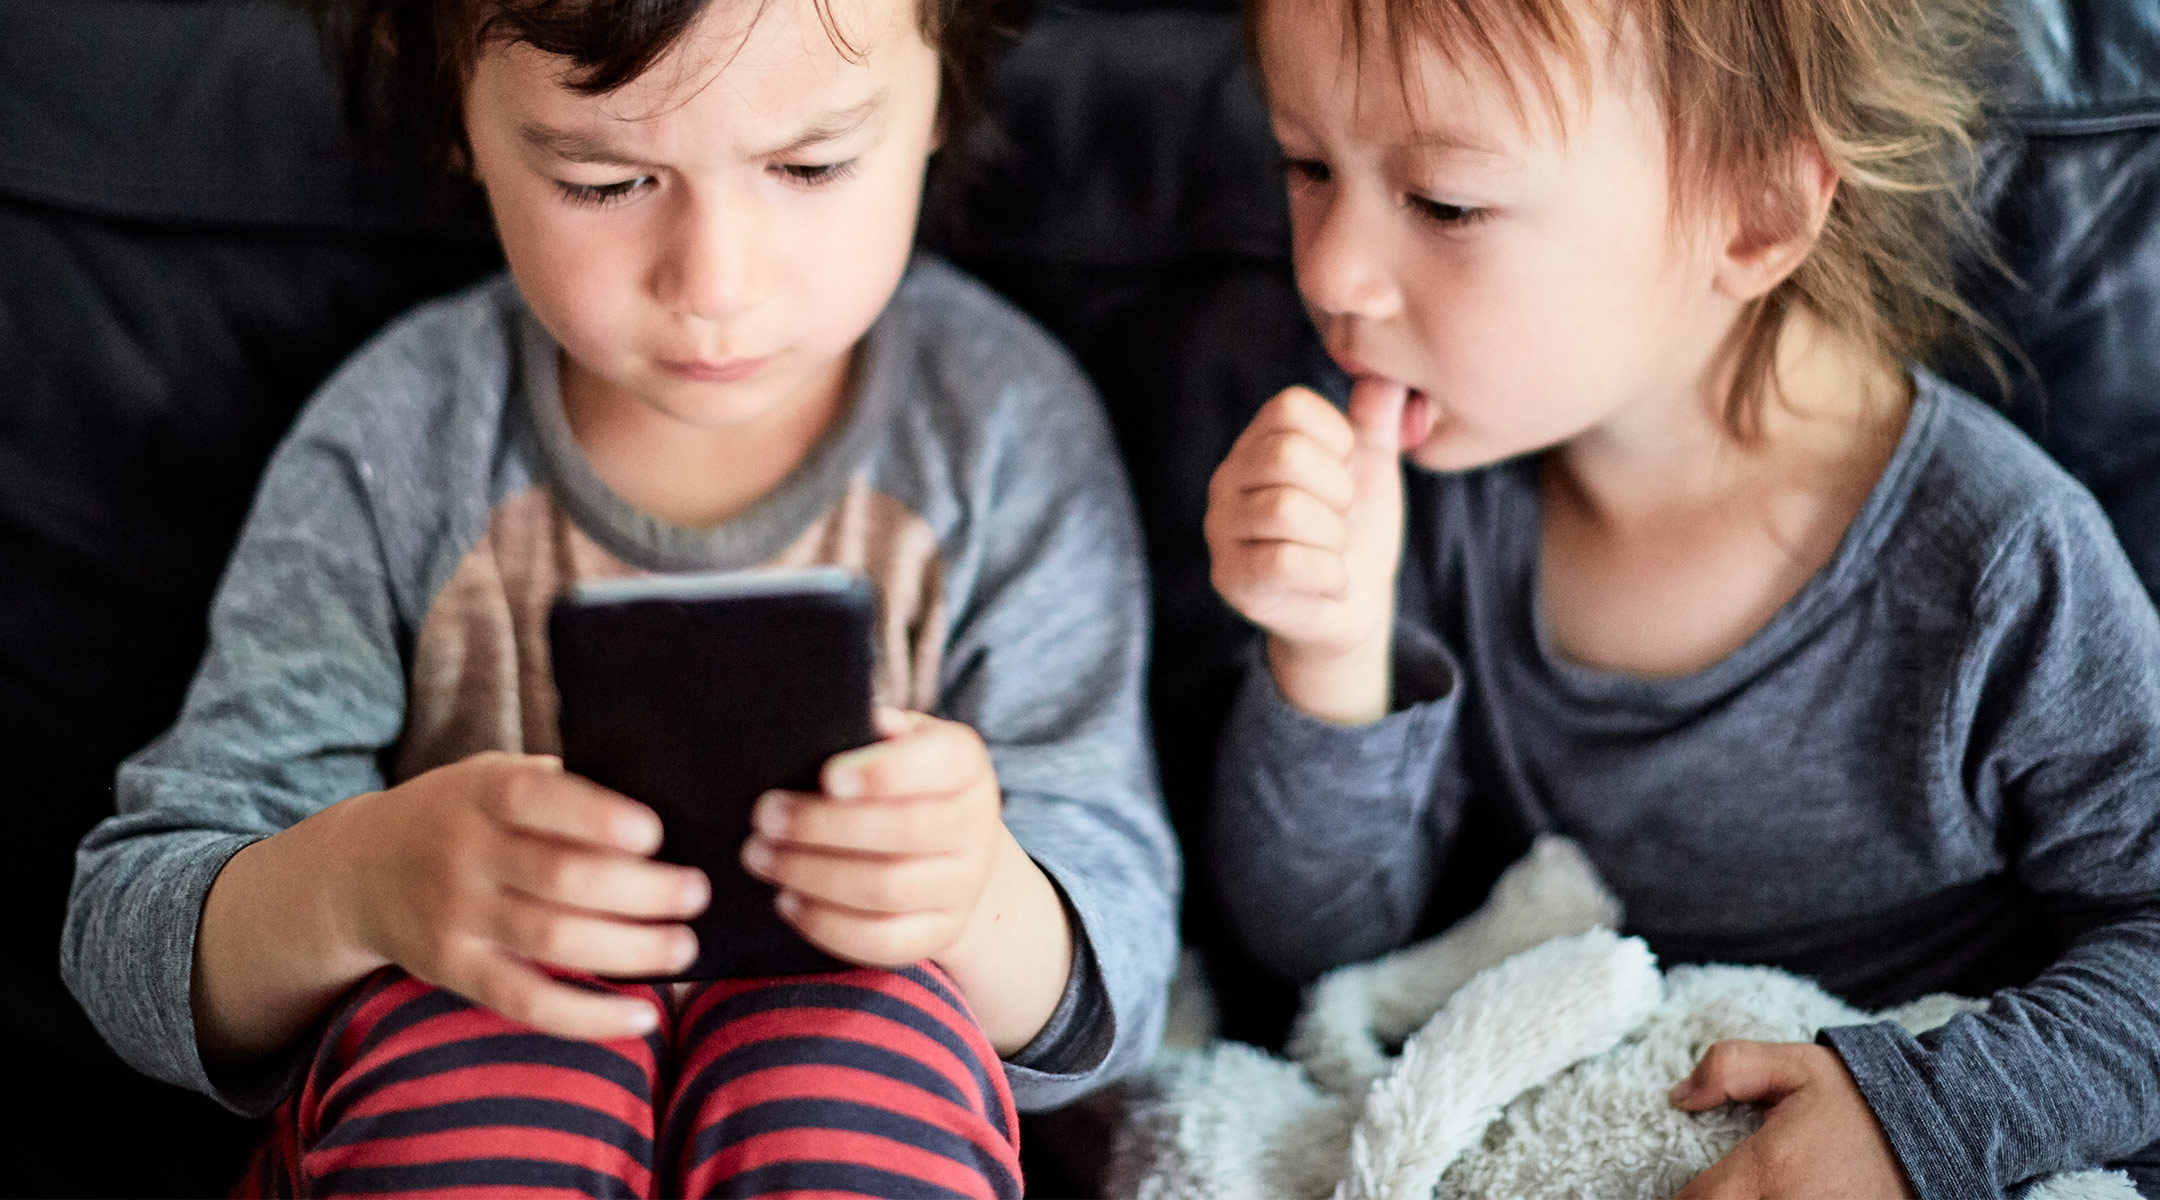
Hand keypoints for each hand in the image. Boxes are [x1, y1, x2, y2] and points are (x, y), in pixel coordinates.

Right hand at [341, 752, 709, 1039]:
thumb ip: (558, 788)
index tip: (655, 833)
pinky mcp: (455, 971)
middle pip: (561, 878)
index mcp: (482, 792)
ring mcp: (457, 917)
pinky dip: (587, 1017)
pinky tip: (641, 1016)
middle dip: (640, 891)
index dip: (598, 818)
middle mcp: (465, 854)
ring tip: (683, 947)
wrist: (357, 870)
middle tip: (697, 894)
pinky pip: (526, 1003)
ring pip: (552, 942)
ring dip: (629, 950)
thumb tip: (665, 801)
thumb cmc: (460, 815)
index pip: (539, 801)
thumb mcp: (491, 776)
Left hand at [742, 709, 1016, 969]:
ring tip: (760, 857)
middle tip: (764, 818)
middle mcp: (976, 824)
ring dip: (812, 875)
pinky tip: (787, 902)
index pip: (940, 764)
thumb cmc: (903, 783)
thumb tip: (828, 717)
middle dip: (823, 826)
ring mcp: (963, 886)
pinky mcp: (940, 934)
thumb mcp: (899, 742)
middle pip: (905, 832)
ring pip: (887, 891)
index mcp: (966, 764)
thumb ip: (871, 729)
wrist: (955, 855)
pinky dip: (827, 926)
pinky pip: (883, 942)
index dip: (885, 773)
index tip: (827, 777)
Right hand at [1205, 378, 1410, 722]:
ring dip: (1333, 537)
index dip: (1338, 441)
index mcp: (1257, 443)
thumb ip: (1376, 418)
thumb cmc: (1358, 533)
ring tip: (1333, 551)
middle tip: (1340, 520)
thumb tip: (1387, 374)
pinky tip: (1331, 582)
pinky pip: (1287, 562)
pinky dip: (1329, 575)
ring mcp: (1222, 530)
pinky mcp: (1232, 579)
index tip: (1345, 475)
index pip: (1290, 408)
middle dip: (1338, 493)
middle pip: (1286, 455)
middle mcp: (1227, 479)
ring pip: (1286, 509)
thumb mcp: (1372, 468)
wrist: (1354, 607)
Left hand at [1672, 1040, 1914, 1198]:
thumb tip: (1679, 1096)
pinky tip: (1781, 1198)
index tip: (1685, 1188)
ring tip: (1745, 1194)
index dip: (1680, 1198)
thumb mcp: (1796, 1067)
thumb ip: (1729, 1067)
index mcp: (1771, 1170)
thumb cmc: (1865, 1104)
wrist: (1942, 1137)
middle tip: (1715, 1191)